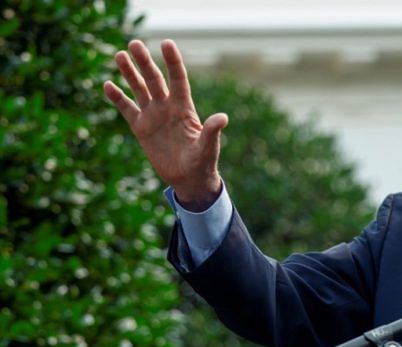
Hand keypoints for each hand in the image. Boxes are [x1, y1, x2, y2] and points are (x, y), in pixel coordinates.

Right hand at [103, 39, 226, 210]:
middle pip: (154, 79)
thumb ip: (212, 131)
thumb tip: (222, 117)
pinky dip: (118, 98)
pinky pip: (127, 109)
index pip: (178, 79)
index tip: (167, 43)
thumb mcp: (208, 147)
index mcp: (184, 108)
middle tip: (134, 43)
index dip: (173, 62)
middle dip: (145, 62)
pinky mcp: (141, 128)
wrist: (189, 178)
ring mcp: (153, 116)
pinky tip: (107, 84)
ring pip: (139, 89)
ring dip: (130, 73)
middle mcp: (167, 107)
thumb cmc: (203, 162)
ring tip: (120, 55)